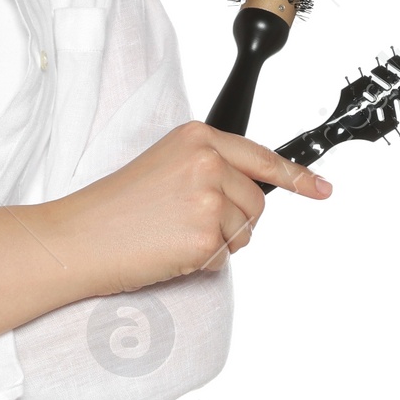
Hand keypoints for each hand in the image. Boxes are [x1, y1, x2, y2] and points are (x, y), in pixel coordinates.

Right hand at [52, 120, 331, 296]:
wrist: (77, 238)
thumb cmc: (112, 208)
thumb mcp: (162, 166)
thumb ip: (207, 168)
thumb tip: (249, 194)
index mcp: (196, 137)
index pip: (261, 156)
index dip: (298, 176)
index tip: (322, 188)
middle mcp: (207, 161)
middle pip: (257, 202)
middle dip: (232, 220)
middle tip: (183, 223)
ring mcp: (209, 197)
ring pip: (245, 232)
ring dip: (216, 242)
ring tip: (171, 234)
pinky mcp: (207, 235)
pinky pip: (226, 257)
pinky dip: (202, 262)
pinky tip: (169, 251)